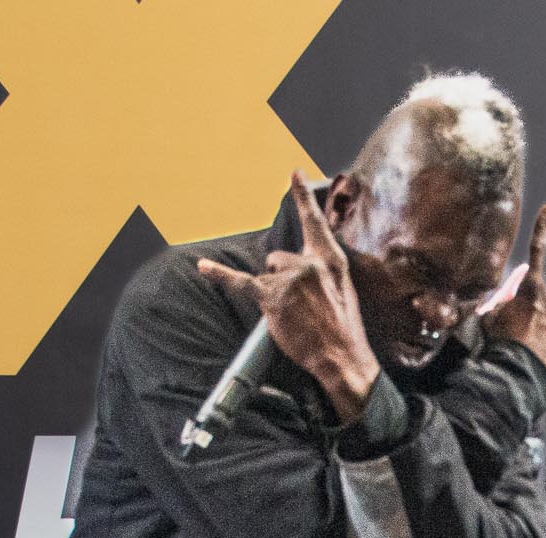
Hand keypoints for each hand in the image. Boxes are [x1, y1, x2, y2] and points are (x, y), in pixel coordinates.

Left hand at [197, 171, 379, 421]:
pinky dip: (220, 274)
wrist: (342, 355)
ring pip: (268, 273)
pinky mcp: (273, 296)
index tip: (293, 173)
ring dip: (273, 292)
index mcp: (331, 260)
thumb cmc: (342, 328)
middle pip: (279, 258)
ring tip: (292, 315)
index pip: (314, 222)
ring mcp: (291, 278)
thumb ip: (322, 271)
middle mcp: (310, 263)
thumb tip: (299, 271)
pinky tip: (203, 266)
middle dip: (282, 278)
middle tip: (299, 306)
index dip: (303, 196)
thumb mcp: (342, 290)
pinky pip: (241, 282)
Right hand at [483, 201, 545, 376]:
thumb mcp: (489, 319)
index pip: (538, 250)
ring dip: (543, 316)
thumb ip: (500, 301)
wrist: (516, 376)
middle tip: (514, 330)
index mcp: (532, 289)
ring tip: (529, 340)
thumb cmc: (500, 346)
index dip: (543, 226)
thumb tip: (506, 296)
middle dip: (529, 305)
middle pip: (540, 292)